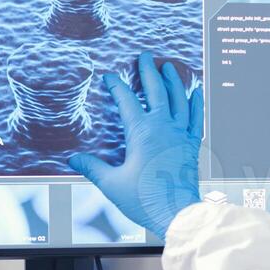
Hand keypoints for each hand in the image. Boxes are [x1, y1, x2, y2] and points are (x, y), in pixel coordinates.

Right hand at [69, 52, 202, 240]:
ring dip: (173, 81)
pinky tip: (196, 91)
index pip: (126, 100)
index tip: (109, 77)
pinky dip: (196, 102)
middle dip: (148, 70)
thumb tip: (73, 159)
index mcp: (141, 132)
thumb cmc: (143, 199)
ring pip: (178, 99)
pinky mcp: (192, 145)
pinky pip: (196, 117)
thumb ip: (92, 167)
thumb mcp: (111, 183)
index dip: (116, 85)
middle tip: (144, 55)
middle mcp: (163, 126)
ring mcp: (180, 134)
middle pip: (156, 90)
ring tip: (169, 66)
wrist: (176, 213)